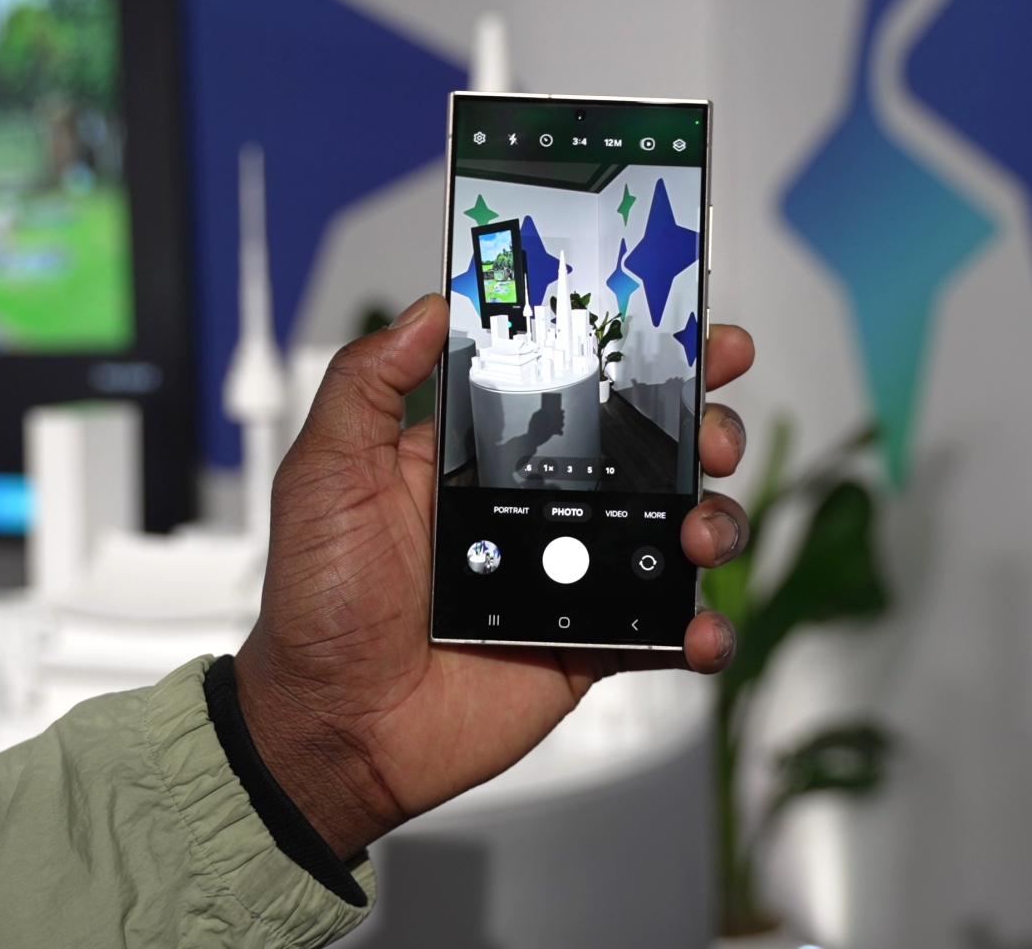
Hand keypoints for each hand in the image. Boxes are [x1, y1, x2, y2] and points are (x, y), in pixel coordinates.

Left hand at [235, 294, 754, 858]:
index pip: (575, 384)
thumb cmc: (318, 602)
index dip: (638, 355)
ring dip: (713, 520)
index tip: (692, 334)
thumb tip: (432, 306)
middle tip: (712, 433)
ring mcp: (572, 577)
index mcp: (484, 458)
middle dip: (702, 428)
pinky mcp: (591, 645)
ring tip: (698, 533)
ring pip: (673, 530)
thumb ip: (370, 383)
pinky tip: (701, 630)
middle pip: (649, 449)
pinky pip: (665, 631)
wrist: (334, 725)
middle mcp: (539, 508)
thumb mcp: (326, 473)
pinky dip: (701, 630)